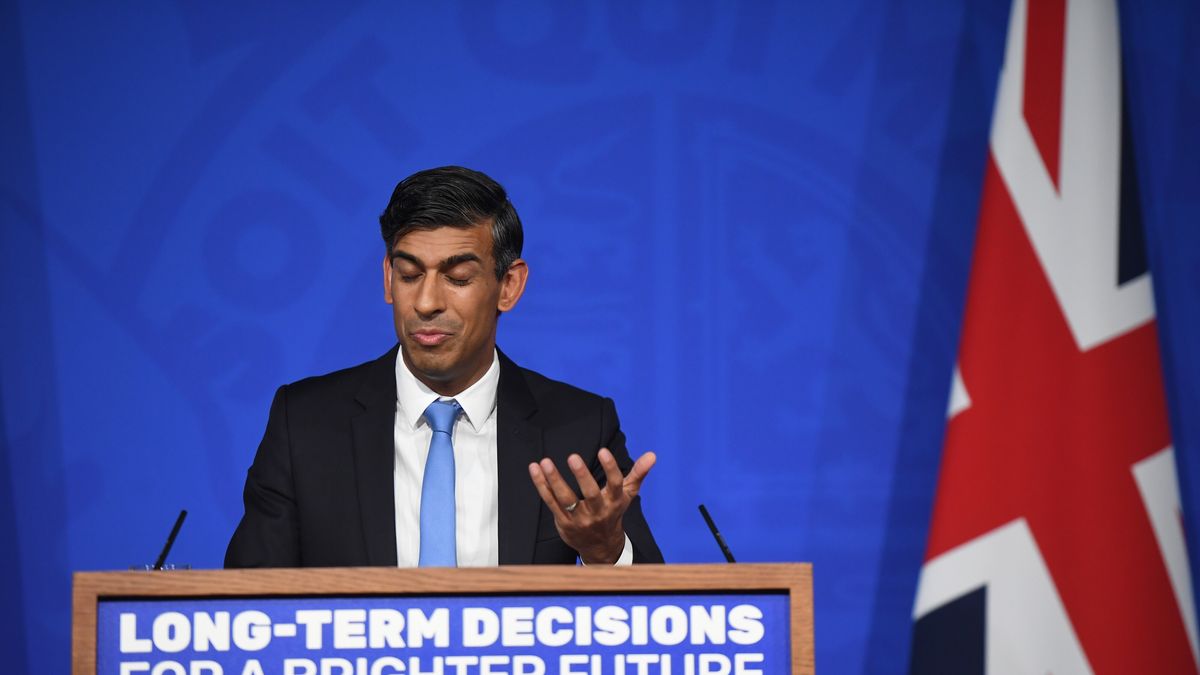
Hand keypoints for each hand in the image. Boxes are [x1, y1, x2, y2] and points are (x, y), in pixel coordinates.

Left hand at [527, 448, 655, 564]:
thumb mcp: (627, 494)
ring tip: (546, 462)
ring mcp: (579, 518)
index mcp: (614, 502)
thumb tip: (652, 455)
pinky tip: (535, 469)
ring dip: (555, 480)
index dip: (610, 468)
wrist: (600, 546)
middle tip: (573, 457)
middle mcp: (597, 511)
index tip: (603, 451)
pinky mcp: (563, 522)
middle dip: (582, 476)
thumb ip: (638, 473)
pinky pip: (550, 502)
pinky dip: (542, 485)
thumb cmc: (613, 512)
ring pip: (566, 498)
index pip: (615, 484)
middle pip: (590, 494)